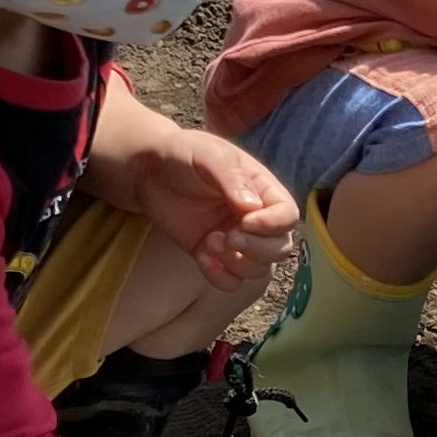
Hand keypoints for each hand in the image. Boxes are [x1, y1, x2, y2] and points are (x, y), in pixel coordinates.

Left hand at [111, 120, 296, 287]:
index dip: (273, 225)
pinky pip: (231, 281)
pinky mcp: (213, 256)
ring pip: (259, 269)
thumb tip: (252, 207)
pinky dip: (219, 276)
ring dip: (238, 263)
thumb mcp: (209, 155)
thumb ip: (232, 177)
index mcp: (263, 190)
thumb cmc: (183, 155)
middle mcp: (256, 218)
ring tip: (211, 242)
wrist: (148, 171)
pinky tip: (202, 256)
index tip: (245, 221)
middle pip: (280, 248)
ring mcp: (235, 239)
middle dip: (257, 249)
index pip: (288, 216)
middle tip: (229, 237)